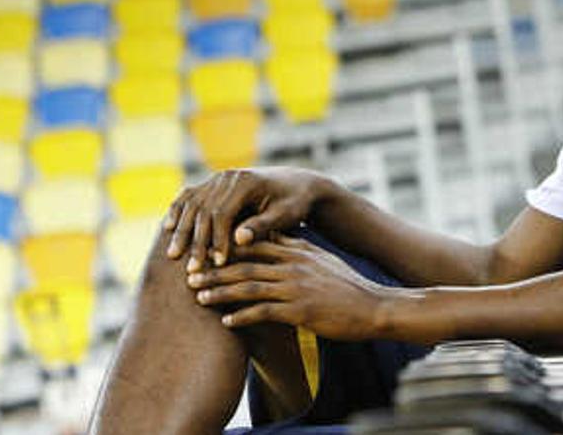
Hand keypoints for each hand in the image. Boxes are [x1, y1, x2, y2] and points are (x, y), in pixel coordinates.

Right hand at [162, 167, 330, 272]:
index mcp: (246, 182)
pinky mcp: (213, 183)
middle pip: (203, 210)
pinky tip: (167, 228)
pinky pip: (189, 196)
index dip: (218, 240)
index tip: (218, 264)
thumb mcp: (285, 214)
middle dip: (196, 241)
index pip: (223, 213)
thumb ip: (263, 225)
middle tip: (191, 269)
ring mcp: (218, 178)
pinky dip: (177, 211)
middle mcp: (228, 176)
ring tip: (173, 256)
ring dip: (181, 230)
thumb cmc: (295, 203)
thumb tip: (239, 239)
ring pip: (192, 204)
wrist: (297, 184)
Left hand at [185, 234, 402, 341]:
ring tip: (198, 298)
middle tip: (188, 275)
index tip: (203, 253)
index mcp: (298, 251)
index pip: (254, 244)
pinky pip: (263, 312)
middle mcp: (294, 265)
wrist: (374, 307)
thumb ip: (297, 250)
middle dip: (213, 270)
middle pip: (244, 264)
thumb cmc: (348, 286)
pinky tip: (226, 323)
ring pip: (248, 286)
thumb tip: (275, 240)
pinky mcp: (300, 310)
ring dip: (220, 292)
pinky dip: (242, 317)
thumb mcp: (323, 260)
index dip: (225, 248)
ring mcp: (296, 287)